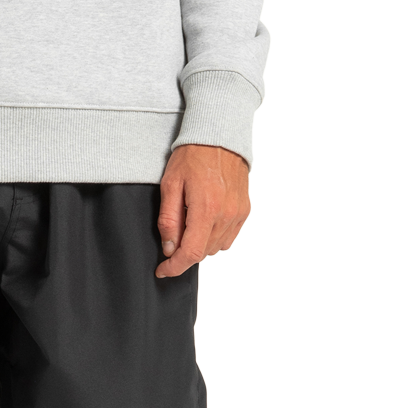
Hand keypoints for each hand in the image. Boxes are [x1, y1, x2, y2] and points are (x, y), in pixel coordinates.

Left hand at [155, 145, 250, 277]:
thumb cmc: (193, 156)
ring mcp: (237, 214)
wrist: (219, 136)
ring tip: (190, 221)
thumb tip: (169, 248)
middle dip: (184, 251)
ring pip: (214, 247)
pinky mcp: (243, 211)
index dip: (175, 267)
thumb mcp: (170, 185)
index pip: (191, 253)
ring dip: (199, 244)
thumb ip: (169, 220)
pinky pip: (227, 238)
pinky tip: (204, 220)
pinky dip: (213, 237)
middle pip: (202, 253)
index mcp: (206, 208)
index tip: (163, 270)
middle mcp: (225, 214)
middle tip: (174, 233)